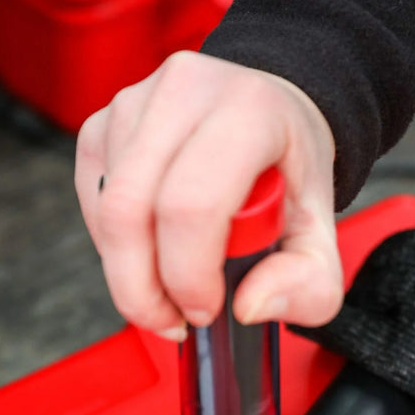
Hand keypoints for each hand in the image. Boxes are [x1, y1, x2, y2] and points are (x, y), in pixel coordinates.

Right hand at [75, 51, 341, 341]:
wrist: (267, 112)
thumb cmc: (288, 168)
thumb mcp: (321, 235)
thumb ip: (307, 285)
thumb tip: (247, 306)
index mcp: (248, 112)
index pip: (193, 205)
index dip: (188, 276)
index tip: (206, 309)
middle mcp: (185, 93)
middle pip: (130, 212)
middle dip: (143, 291)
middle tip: (173, 320)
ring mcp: (135, 104)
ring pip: (105, 213)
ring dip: (128, 274)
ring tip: (167, 289)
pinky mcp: (102, 125)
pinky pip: (92, 205)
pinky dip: (114, 249)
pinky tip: (150, 254)